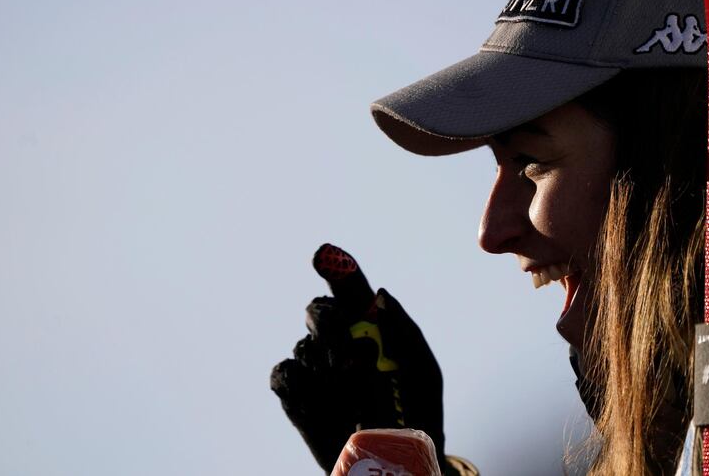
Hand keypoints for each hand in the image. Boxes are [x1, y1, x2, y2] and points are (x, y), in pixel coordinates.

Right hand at [270, 244, 445, 473]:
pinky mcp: (296, 394)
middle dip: (330, 324)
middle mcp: (337, 339)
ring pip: (305, 345)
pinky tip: (326, 402)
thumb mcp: (423, 370)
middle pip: (317, 310)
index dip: (336, 267)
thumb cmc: (416, 410)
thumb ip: (405, 329)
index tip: (322, 253)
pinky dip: (304, 385)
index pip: (349, 288)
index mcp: (369, 326)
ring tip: (354, 397)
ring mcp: (315, 366)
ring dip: (328, 368)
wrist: (396, 456)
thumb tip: (380, 294)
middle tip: (350, 353)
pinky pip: (286, 374)